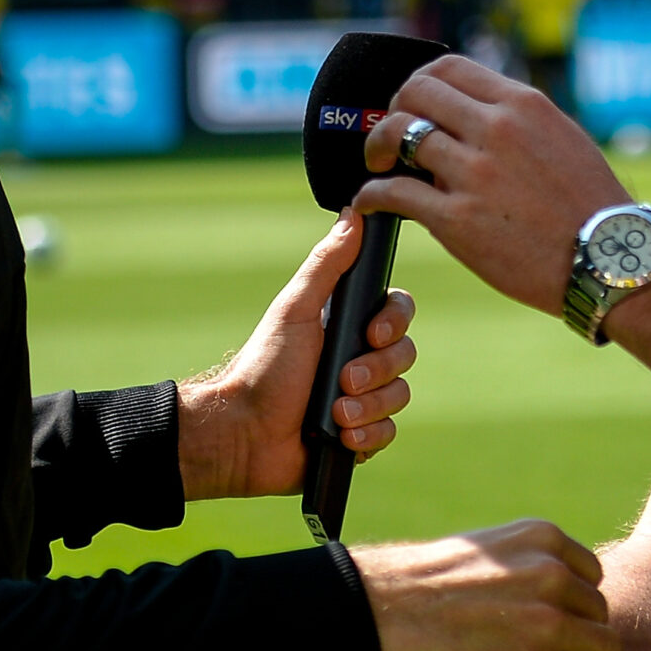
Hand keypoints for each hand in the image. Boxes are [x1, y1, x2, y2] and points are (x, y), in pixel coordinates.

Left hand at [176, 214, 417, 500]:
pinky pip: (388, 432)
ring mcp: (362, 397)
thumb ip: (326, 264)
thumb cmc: (265, 366)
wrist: (245, 433)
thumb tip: (353, 215)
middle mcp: (359, 358)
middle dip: (376, 371)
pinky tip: (341, 435)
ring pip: (400, 396)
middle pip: (404, 355)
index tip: (372, 334)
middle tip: (342, 380)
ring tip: (335, 414)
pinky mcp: (361, 434)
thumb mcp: (296, 309)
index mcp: (346, 325)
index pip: (398, 312)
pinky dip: (367, 435)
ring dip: (368, 406)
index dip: (394, 323)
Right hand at [352, 520, 647, 650]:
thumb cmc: (419, 588)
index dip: (574, 605)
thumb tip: (560, 591)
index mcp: (541, 539)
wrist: (375, 619)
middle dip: (582, 637)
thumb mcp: (483, 551)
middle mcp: (552, 577)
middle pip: (598, 616)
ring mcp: (546, 627)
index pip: (589, 578)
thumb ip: (526, 565)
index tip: (552, 622)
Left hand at [355, 56, 629, 316]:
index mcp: (522, 105)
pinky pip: (393, 192)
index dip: (421, 83)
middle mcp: (495, 130)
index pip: (449, 68)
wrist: (610, 260)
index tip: (415, 104)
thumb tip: (472, 114)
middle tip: (393, 136)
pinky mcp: (457, 220)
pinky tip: (368, 202)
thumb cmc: (591, 205)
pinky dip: (370, 194)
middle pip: (415, 93)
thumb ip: (516, 120)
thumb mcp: (561, 138)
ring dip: (378, 147)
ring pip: (399, 134)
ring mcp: (474, 173)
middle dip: (395, 110)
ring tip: (379, 164)